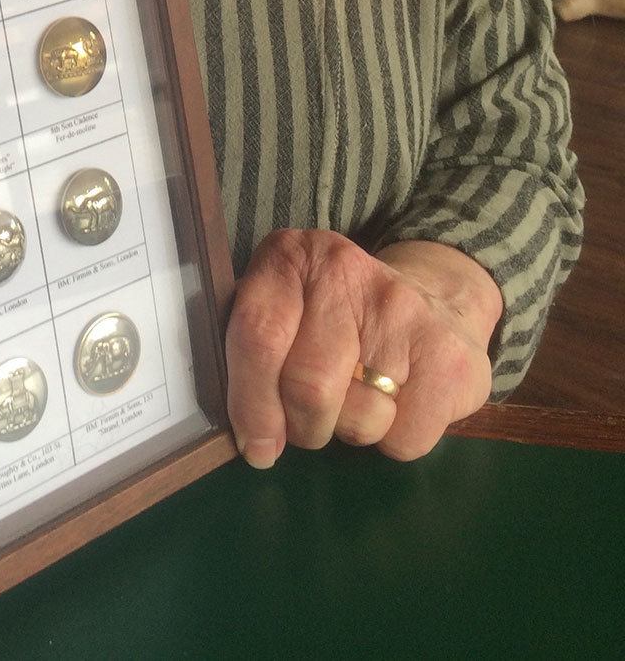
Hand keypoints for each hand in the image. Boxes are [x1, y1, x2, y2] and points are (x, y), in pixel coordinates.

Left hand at [226, 229, 499, 466]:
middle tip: (307, 423)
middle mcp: (345, 272)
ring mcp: (404, 311)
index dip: (250, 402)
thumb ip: (253, 350)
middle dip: (301, 426)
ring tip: (358, 398)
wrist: (437, 296)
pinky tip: (399, 402)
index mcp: (291, 257)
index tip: (255, 442)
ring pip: (357, 420)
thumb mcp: (285, 307)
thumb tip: (248, 434)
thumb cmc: (339, 315)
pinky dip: (394, 442)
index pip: (258, 336)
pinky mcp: (451, 358)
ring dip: (349, 431)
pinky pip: (404, 441)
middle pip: (307, 387)